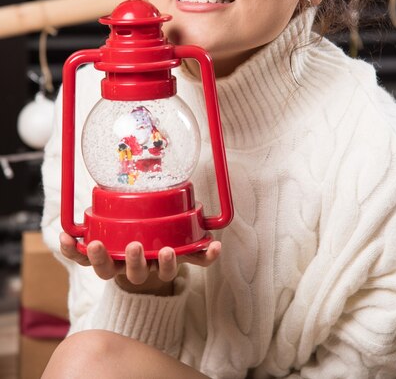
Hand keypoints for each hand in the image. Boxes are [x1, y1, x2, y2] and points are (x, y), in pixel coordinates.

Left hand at [59, 232, 220, 291]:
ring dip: (98, 258)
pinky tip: (64, 236)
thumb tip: (218, 245)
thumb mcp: (182, 254)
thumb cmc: (160, 254)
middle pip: (133, 273)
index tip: (168, 251)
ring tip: (94, 244)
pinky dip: (70, 250)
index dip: (165, 264)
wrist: (137, 273)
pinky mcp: (94, 262)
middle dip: (134, 261)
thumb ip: (199, 252)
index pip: (163, 272)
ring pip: (105, 270)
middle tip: (134, 247)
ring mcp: (114, 267)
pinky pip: (78, 260)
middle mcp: (134, 271)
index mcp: (156, 269)